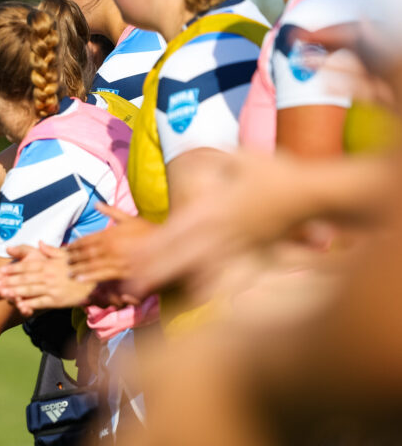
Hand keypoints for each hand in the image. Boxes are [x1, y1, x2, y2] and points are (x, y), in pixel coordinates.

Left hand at [0, 243, 93, 315]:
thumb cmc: (80, 268)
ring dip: (13, 292)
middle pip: (23, 278)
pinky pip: (40, 302)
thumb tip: (39, 242)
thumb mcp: (66, 255)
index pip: (25, 266)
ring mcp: (51, 288)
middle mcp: (48, 275)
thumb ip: (51, 250)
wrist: (95, 283)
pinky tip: (18, 306)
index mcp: (48, 264)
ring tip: (0, 294)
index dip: (10, 269)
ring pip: (29, 290)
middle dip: (6, 281)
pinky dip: (29, 304)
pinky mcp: (56, 301)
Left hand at [66, 207, 155, 283]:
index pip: (87, 240)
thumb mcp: (130, 218)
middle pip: (87, 254)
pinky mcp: (126, 272)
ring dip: (80, 270)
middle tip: (65, 263)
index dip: (75, 246)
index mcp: (111, 234)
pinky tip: (85, 281)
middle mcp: (112, 247)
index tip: (68, 250)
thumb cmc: (149, 231)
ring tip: (71, 274)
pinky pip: (106, 275)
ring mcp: (118, 260)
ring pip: (94, 265)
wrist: (169, 244)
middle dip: (75, 259)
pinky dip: (93, 278)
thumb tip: (96, 204)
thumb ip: (111, 212)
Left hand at [126, 154, 302, 297]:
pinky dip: (211, 284)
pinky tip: (196, 297)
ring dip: (177, 278)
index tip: (132, 256)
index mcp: (214, 207)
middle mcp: (222, 229)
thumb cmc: (277, 172)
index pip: (177, 229)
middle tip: (132, 284)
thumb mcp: (240, 157)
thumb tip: (191, 148)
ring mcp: (236, 244)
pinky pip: (228, 271)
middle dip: (156, 269)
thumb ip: (213, 158)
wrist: (313, 193)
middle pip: (183, 252)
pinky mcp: (252, 252)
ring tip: (156, 291)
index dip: (154, 244)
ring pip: (201, 265)